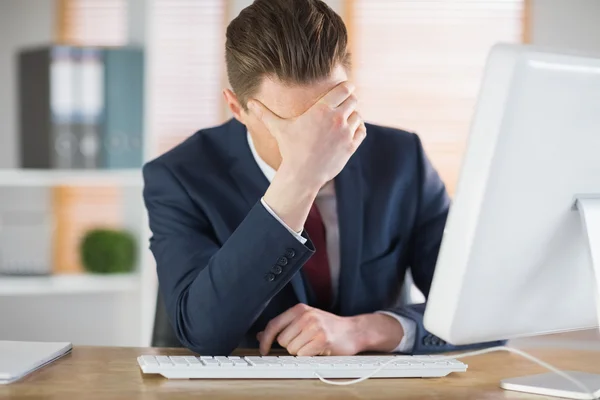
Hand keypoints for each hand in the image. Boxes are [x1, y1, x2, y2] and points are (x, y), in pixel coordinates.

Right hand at [248, 81, 365, 189]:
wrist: (302, 174)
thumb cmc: (290, 149)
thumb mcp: (278, 128)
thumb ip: (265, 113)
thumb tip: (249, 102)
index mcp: (322, 109)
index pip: (344, 89)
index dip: (347, 87)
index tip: (346, 87)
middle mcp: (336, 119)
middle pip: (353, 100)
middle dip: (350, 100)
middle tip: (346, 103)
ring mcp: (345, 133)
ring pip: (358, 116)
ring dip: (353, 116)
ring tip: (346, 119)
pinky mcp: (351, 146)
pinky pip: (361, 131)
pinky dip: (358, 129)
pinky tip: (349, 131)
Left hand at [257, 304, 404, 355]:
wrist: (354, 331)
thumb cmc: (329, 327)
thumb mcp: (305, 321)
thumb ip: (284, 326)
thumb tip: (262, 335)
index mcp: (299, 309)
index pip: (274, 324)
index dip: (265, 339)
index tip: (263, 349)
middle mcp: (306, 315)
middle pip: (282, 340)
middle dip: (291, 346)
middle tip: (304, 342)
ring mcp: (314, 327)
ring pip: (292, 349)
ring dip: (300, 352)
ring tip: (313, 344)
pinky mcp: (322, 339)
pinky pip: (303, 354)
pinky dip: (309, 356)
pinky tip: (318, 349)